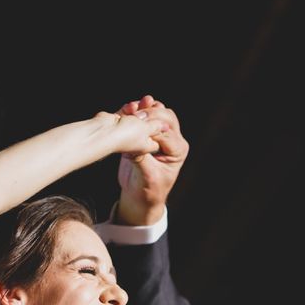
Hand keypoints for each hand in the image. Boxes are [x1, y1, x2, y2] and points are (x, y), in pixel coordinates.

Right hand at [116, 95, 188, 224]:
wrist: (140, 197)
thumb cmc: (148, 191)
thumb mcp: (146, 176)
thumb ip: (141, 157)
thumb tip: (132, 140)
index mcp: (178, 150)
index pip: (167, 131)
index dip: (152, 126)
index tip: (137, 125)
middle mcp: (172, 141)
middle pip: (166, 117)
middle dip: (150, 113)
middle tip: (134, 114)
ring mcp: (160, 136)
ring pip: (157, 113)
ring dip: (144, 108)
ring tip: (131, 107)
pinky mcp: (146, 134)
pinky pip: (144, 118)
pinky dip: (136, 112)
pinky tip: (126, 110)